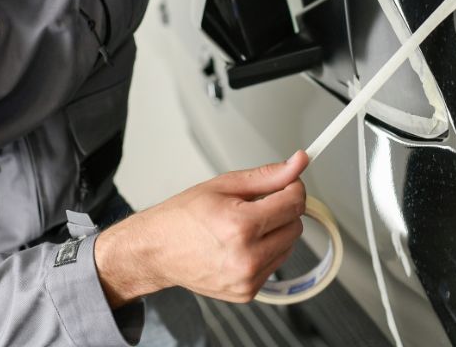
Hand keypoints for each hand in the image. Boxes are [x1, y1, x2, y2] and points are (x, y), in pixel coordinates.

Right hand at [94, 151, 307, 305]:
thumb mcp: (223, 185)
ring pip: (289, 246)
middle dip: (282, 210)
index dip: (293, 187)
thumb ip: (266, 176)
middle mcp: (247, 257)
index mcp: (240, 226)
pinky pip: (275, 264)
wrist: (157, 251)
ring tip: (243, 227)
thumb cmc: (183, 216)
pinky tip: (240, 246)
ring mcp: (247, 279)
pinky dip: (265, 252)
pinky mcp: (247, 292)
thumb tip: (297, 163)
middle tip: (255, 205)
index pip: (294, 202)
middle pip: (296, 225)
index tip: (285, 183)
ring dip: (275, 232)